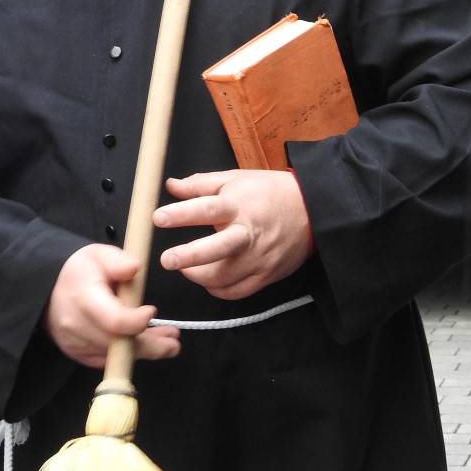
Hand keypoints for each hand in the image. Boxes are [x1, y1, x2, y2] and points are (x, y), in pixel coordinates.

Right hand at [41, 244, 180, 367]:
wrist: (47, 286)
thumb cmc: (78, 270)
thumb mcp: (99, 255)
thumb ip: (118, 261)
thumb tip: (135, 268)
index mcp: (84, 298)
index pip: (113, 321)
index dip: (136, 321)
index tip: (151, 311)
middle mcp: (77, 326)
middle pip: (119, 345)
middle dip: (151, 345)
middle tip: (174, 341)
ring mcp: (76, 344)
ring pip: (116, 356)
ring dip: (145, 350)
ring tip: (168, 342)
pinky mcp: (78, 354)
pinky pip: (108, 361)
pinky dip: (128, 354)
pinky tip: (145, 344)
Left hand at [153, 170, 312, 299]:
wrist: (312, 210)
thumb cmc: (269, 192)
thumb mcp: (235, 179)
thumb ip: (200, 184)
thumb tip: (170, 185)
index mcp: (239, 205)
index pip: (207, 208)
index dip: (182, 214)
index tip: (158, 217)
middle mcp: (249, 234)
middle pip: (218, 250)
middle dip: (190, 257)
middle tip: (167, 260)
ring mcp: (259, 258)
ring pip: (225, 277)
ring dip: (198, 276)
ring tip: (184, 266)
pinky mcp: (267, 275)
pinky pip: (237, 291)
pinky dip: (218, 289)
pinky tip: (208, 280)